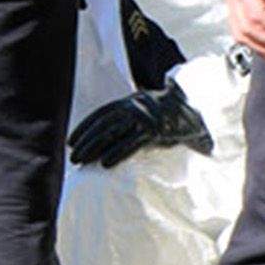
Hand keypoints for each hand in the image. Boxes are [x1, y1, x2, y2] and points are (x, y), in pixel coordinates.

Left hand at [67, 80, 212, 167]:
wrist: (193, 113)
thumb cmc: (166, 117)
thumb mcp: (144, 113)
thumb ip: (128, 121)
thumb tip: (106, 139)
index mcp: (130, 101)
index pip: (101, 114)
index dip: (85, 127)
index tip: (71, 141)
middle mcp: (135, 106)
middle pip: (104, 124)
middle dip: (86, 141)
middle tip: (73, 156)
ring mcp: (145, 118)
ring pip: (114, 132)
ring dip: (95, 147)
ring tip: (82, 161)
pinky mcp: (155, 131)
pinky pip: (132, 143)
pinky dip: (117, 152)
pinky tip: (105, 163)